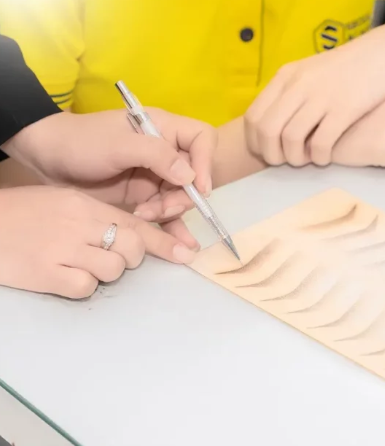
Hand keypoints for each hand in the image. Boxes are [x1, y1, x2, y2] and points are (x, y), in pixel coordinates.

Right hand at [0, 186, 198, 298]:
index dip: (164, 241)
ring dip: (105, 272)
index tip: (186, 253)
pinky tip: (65, 277)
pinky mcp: (47, 274)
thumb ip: (96, 216)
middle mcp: (79, 224)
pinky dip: (81, 286)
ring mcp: (64, 249)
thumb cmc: (22, 215)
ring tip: (80, 265)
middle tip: (114, 258)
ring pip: (114, 269)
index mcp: (85, 205)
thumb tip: (130, 234)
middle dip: (132, 258)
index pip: (136, 223)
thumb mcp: (62, 202)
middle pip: (133, 247)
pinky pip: (86, 287)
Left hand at [1, 109, 216, 224]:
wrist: (46, 161)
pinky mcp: (145, 196)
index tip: (197, 186)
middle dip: (182, 196)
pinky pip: (166, 213)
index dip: (206, 161)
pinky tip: (180, 244)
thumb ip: (155, 155)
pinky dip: (172, 228)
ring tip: (144, 217)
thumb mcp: (117, 145)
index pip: (201, 139)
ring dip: (169, 212)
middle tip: (159, 209)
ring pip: (181, 197)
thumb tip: (191, 177)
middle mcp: (165, 152)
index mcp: (163, 128)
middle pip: (194, 175)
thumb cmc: (80, 143)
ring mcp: (156, 176)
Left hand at [244, 22, 384, 165]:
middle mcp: (298, 85)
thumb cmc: (346, 69)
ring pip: (290, 138)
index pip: (253, 117)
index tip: (269, 153)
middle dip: (272, 155)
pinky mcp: (345, 108)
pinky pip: (320, 143)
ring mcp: (321, 96)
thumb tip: (271, 129)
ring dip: (295, 159)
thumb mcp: (309, 73)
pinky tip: (326, 157)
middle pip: (267, 131)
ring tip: (308, 160)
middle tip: (287, 162)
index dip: (256, 143)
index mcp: (286, 77)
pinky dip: (319, 157)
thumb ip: (289, 95)